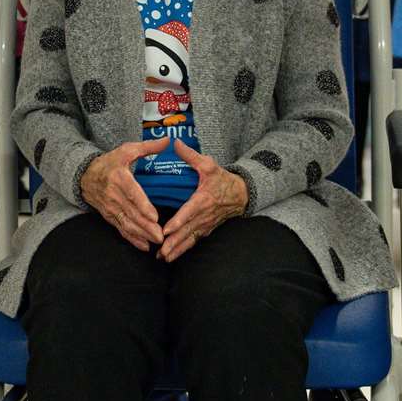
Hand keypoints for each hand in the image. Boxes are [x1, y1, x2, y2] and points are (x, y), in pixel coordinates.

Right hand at [80, 137, 168, 250]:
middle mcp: (113, 195)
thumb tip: (168, 140)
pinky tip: (144, 246)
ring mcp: (110, 207)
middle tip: (160, 235)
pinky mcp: (108, 215)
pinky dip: (132, 239)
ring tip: (155, 241)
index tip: (154, 216)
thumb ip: (148, 147)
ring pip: (126, 223)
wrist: (85, 175)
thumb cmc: (110, 162)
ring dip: (141, 234)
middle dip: (146, 226)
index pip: (132, 194)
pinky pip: (121, 229)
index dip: (143, 206)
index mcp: (119, 177)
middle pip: (131, 213)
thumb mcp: (127, 150)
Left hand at [159, 140, 247, 261]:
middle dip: (173, 242)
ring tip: (163, 257)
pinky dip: (182, 250)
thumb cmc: (222, 179)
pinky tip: (171, 256)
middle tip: (160, 251)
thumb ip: (191, 156)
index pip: (189, 212)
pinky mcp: (205, 230)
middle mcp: (204, 215)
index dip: (178, 222)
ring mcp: (205, 225)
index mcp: (203, 199)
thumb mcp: (208, 164)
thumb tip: (175, 143)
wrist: (240, 194)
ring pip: (189, 240)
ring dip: (176, 250)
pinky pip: (193, 242)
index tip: (166, 229)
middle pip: (187, 231)